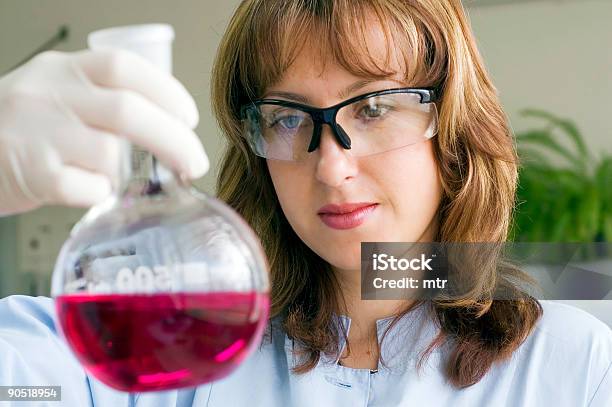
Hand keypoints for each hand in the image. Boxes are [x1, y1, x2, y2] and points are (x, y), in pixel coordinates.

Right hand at [0, 49, 208, 215]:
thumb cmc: (22, 128)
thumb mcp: (57, 94)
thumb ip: (102, 100)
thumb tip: (169, 126)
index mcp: (64, 70)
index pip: (124, 68)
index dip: (167, 91)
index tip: (189, 117)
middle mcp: (50, 94)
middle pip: (127, 111)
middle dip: (175, 140)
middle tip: (194, 162)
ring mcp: (36, 132)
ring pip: (108, 152)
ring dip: (134, 173)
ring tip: (133, 180)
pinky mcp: (28, 171)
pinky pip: (83, 187)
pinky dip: (101, 193)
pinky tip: (97, 191)